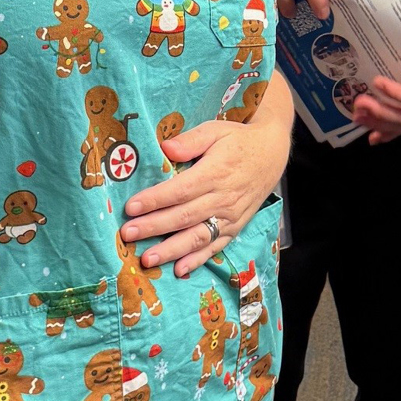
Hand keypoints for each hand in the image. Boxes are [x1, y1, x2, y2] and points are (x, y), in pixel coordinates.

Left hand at [126, 113, 288, 273]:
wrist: (272, 154)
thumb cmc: (238, 141)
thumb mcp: (216, 131)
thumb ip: (191, 140)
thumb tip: (166, 148)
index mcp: (216, 172)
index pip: (181, 190)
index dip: (156, 200)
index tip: (131, 207)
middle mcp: (223, 198)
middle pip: (184, 216)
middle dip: (154, 226)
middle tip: (128, 234)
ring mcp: (230, 216)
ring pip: (198, 236)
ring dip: (171, 250)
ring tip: (147, 259)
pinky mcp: (235, 227)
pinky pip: (215, 246)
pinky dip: (198, 259)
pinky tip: (179, 269)